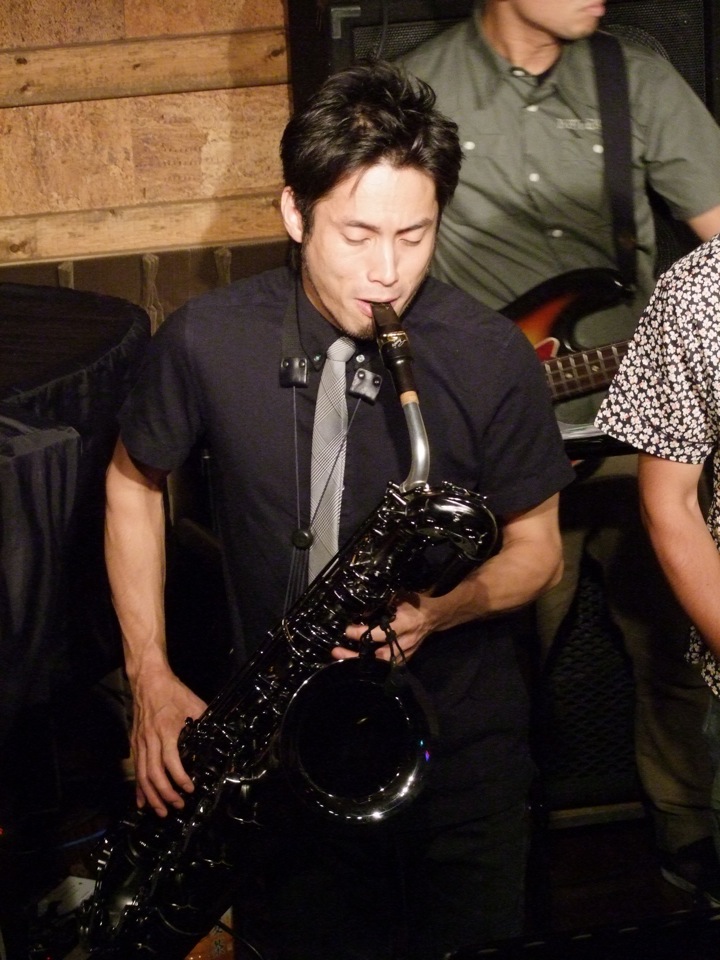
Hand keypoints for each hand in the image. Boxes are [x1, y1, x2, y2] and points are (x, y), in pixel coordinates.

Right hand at [129, 670, 206, 816]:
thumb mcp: (193, 703)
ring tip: (161, 811)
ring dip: (152, 796)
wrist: (148, 680)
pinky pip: (136, 769)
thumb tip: (220, 733)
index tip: (190, 788)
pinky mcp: (134, 743)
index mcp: (166, 731)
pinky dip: (138, 788)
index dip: (179, 778)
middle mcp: (150, 739)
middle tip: (177, 806)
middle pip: (154, 774)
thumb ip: (204, 720)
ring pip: (142, 775)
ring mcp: (140, 742)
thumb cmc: (172, 691)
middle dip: (165, 794)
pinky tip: (142, 802)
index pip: (170, 761)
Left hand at [331, 593, 431, 662]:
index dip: (362, 633)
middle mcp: (404, 642)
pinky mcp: (405, 658)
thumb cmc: (416, 603)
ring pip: (380, 664)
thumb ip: (382, 605)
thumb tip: (361, 612)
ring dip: (360, 662)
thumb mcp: (400, 598)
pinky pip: (385, 664)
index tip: (347, 630)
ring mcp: (406, 653)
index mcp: (404, 624)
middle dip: (355, 656)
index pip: (379, 633)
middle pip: (378, 656)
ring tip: (341, 657)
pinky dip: (370, 663)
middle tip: (336, 652)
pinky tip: (356, 659)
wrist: (434, 616)